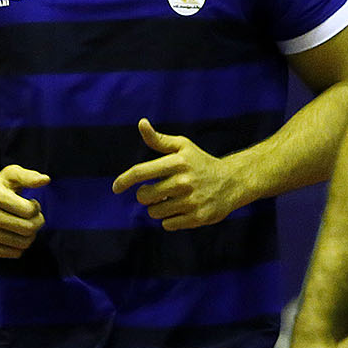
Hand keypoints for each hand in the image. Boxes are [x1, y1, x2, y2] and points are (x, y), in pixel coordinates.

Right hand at [0, 165, 49, 257]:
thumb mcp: (10, 175)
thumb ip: (29, 176)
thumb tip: (46, 180)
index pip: (30, 211)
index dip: (36, 207)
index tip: (30, 203)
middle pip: (28, 228)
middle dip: (37, 221)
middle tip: (32, 216)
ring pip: (24, 243)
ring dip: (30, 234)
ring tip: (23, 223)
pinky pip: (15, 253)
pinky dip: (19, 244)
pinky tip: (13, 233)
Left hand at [112, 119, 243, 230]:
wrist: (232, 182)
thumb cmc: (200, 162)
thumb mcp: (182, 147)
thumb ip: (159, 139)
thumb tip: (141, 123)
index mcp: (177, 162)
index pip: (141, 172)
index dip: (124, 180)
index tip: (115, 188)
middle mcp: (184, 181)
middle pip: (144, 196)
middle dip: (146, 195)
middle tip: (158, 191)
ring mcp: (192, 201)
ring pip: (155, 212)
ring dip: (158, 208)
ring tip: (172, 199)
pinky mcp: (198, 218)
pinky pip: (168, 224)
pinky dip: (170, 219)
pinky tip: (182, 209)